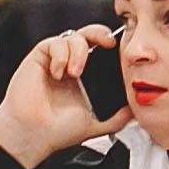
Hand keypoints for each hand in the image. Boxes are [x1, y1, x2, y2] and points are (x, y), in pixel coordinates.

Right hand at [0, 24, 131, 166]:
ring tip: (75, 74)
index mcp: (84, 78)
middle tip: (107, 44)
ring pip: (72, 37)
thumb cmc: (57, 132)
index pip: (100, 51)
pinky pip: (54, 43)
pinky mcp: (38, 58)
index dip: (109, 45)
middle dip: (100, 34)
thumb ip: (117, 118)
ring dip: (78, 52)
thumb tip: (135, 111)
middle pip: (88, 35)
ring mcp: (54, 61)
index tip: (119, 51)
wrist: (33, 135)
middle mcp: (70, 66)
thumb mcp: (96, 124)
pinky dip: (60, 55)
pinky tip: (59, 73)